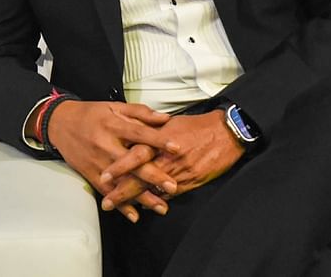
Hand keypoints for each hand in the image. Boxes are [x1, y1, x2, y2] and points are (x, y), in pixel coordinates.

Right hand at [47, 100, 180, 220]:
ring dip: (141, 196)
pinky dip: (120, 205)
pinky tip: (134, 215)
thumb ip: (141, 112)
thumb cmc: (91, 114)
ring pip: (122, 181)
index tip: (177, 148)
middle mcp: (106, 144)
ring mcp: (98, 161)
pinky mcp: (90, 174)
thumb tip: (165, 118)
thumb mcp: (115, 106)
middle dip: (153, 175)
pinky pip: (107, 191)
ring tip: (161, 207)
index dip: (158, 140)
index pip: (140, 133)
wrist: (60, 123)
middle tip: (172, 186)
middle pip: (132, 162)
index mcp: (114, 125)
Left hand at [102, 111, 243, 203]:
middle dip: (123, 193)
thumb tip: (131, 135)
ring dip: (138, 200)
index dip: (119, 168)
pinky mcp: (191, 182)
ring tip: (122, 208)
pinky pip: (171, 195)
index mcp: (160, 141)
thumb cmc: (196, 126)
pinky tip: (147, 204)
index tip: (104, 177)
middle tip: (107, 202)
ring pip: (155, 190)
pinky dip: (158, 199)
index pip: (135, 156)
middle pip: (141, 179)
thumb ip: (149, 131)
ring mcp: (180, 173)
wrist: (226, 133)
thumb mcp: (169, 123)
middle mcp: (168, 159)